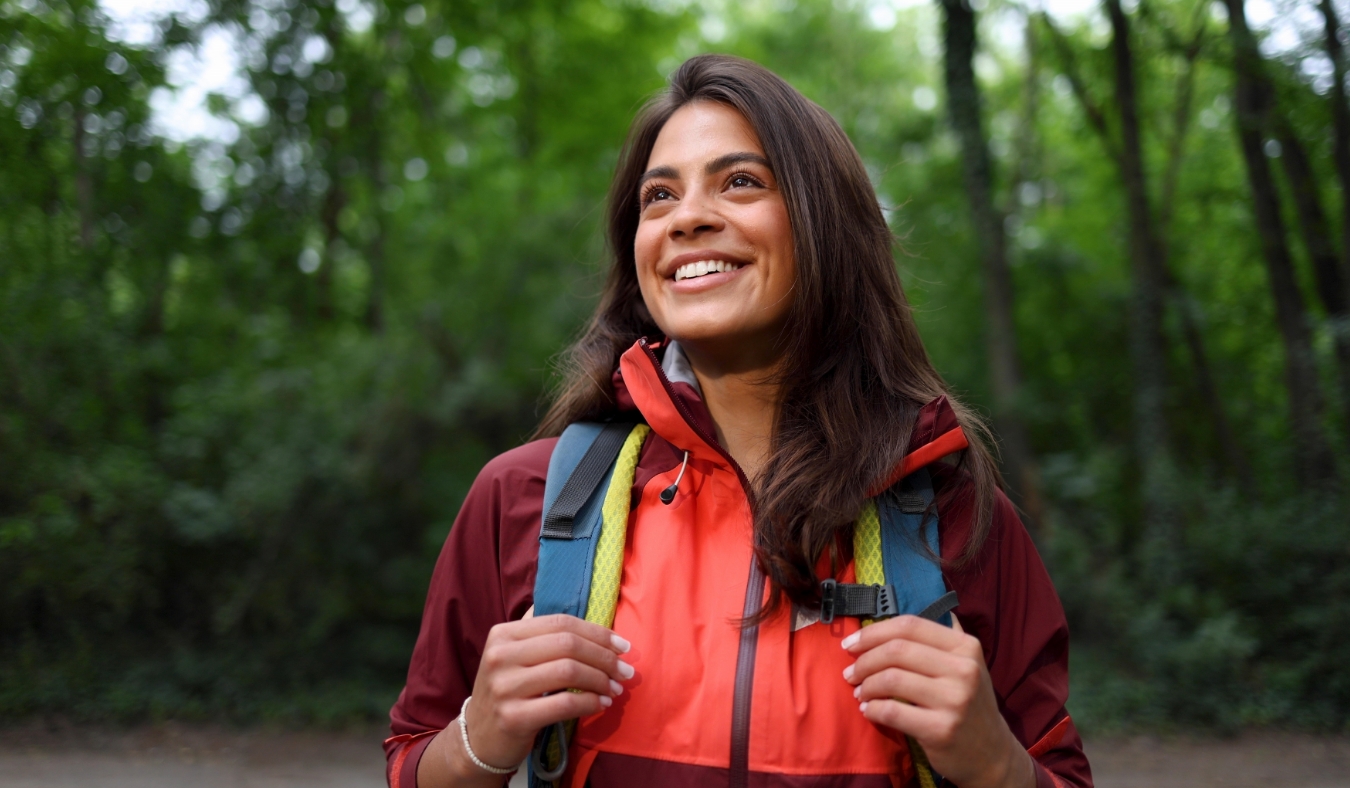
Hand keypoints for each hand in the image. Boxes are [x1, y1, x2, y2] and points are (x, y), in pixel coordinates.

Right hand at [420, 613, 632, 785]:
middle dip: (604, 657)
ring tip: (615, 689)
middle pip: (567, 645)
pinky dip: (590, 703)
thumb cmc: (507, 692)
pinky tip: (601, 704)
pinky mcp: (513, 717)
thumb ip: (542, 634)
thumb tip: (592, 620)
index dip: (597, 632)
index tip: (622, 645)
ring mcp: (504, 687)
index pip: (560, 623)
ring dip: (601, 680)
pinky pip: (564, 704)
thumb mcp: (514, 656)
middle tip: (624, 671)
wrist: (479, 739)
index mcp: (503, 634)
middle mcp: (500, 656)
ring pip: (568, 671)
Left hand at [841, 615, 1033, 787]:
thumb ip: (939, 640)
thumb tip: (898, 617)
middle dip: (864, 660)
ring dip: (866, 685)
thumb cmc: (969, 704)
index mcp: (966, 647)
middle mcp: (964, 670)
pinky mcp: (941, 730)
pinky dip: (873, 709)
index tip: (851, 643)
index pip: (910, 626)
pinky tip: (869, 710)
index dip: (874, 632)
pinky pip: (892, 711)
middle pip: (897, 650)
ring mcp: (954, 700)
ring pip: (891, 679)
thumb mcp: (967, 665)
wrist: (991, 753)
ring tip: (859, 692)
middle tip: (850, 673)